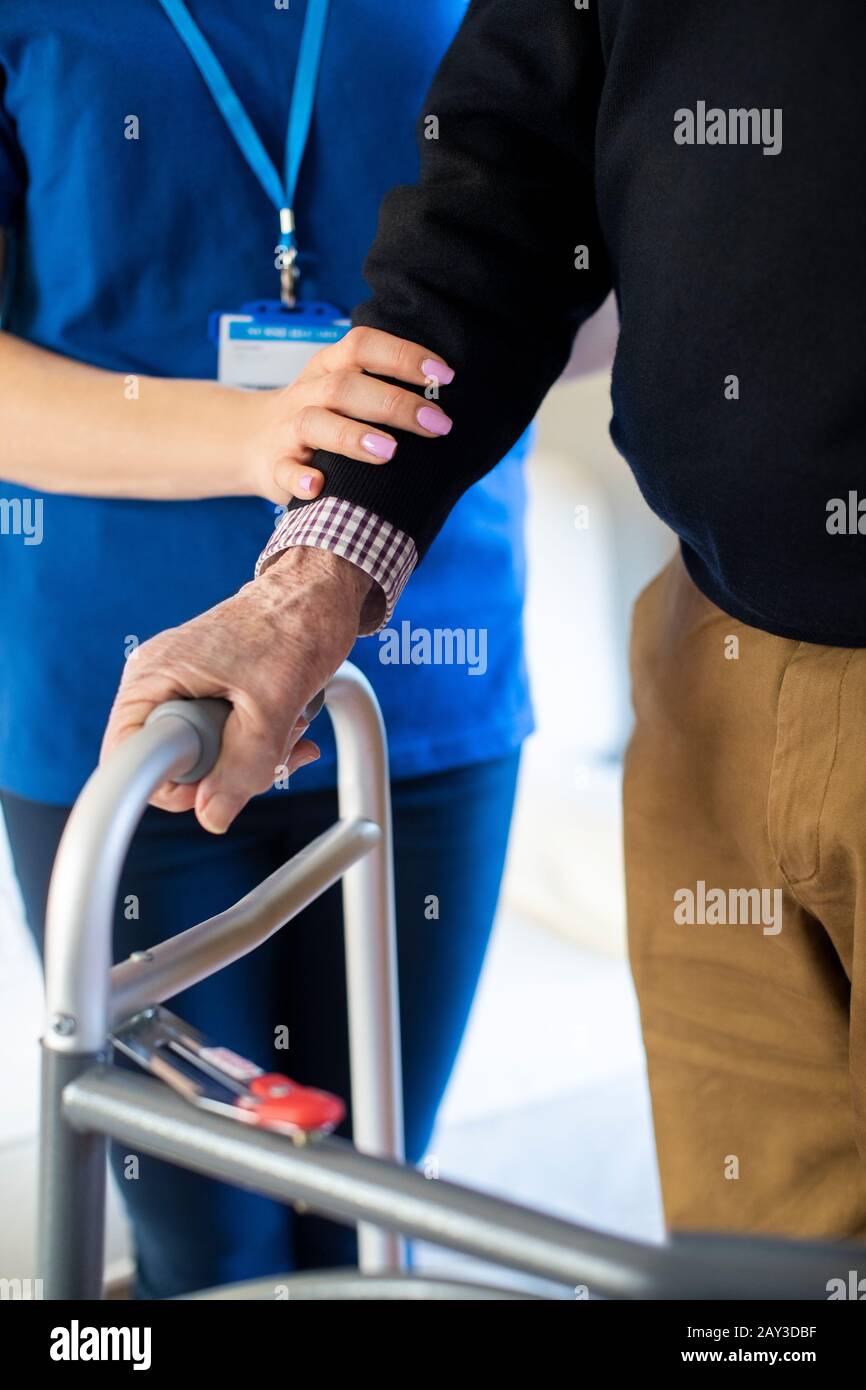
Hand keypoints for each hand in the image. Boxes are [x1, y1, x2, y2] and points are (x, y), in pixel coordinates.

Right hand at [100, 548, 372, 832]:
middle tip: (273, 747)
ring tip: (290, 725)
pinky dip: (261, 743)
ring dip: (255, 756)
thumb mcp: (273, 705)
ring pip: (206, 756)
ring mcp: (185, 687)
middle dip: (230, 770)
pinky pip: (225, 738)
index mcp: (154, 679)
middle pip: (173, 764)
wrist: (321, 592)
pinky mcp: (212, 692)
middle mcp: (160, 683)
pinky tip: (293, 726)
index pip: (129, 761)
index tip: (223, 777)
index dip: (175, 785)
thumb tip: (213, 818)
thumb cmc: (295, 625)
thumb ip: (243, 766)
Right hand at [243, 326, 455, 503]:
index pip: (363, 347)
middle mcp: (309, 393)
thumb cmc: (321, 415)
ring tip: (389, 452)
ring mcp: (289, 430)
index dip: (403, 356)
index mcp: (329, 367)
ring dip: (352, 436)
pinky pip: (284, 470)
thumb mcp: (345, 390)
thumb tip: (448, 402)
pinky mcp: (274, 467)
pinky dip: (300, 479)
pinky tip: (319, 487)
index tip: (444, 376)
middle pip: (346, 388)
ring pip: (314, 423)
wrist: (252, 440)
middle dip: (394, 404)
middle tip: (437, 424)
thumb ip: (384, 388)